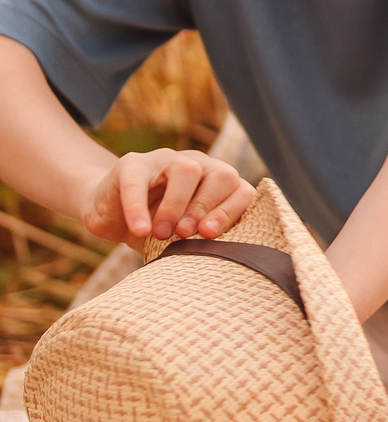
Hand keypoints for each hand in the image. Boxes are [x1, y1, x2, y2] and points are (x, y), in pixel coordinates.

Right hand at [81, 148, 254, 245]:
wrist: (111, 214)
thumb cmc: (156, 230)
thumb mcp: (181, 238)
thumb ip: (199, 242)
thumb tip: (215, 261)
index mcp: (218, 184)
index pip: (241, 191)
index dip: (230, 212)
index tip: (209, 235)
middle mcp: (199, 165)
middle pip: (222, 175)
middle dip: (206, 207)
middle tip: (184, 234)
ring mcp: (167, 159)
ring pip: (187, 170)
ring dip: (177, 205)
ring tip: (161, 234)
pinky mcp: (132, 163)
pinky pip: (139, 182)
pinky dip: (139, 207)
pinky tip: (140, 229)